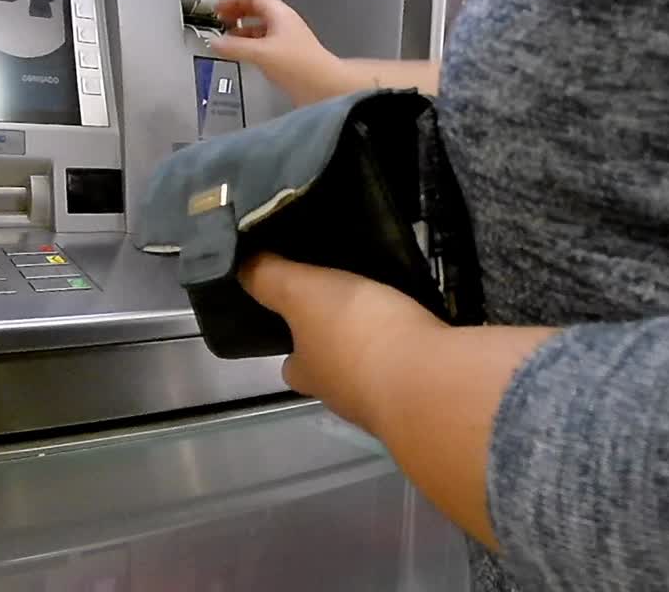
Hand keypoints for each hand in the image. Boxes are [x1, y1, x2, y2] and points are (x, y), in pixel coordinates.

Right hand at [209, 0, 344, 106]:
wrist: (325, 88)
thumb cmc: (296, 65)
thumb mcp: (261, 53)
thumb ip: (235, 47)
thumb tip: (213, 43)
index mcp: (280, 14)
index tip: (217, 9)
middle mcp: (285, 23)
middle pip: (258, 10)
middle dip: (238, 13)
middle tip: (220, 21)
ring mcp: (289, 39)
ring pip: (262, 28)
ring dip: (244, 31)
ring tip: (227, 40)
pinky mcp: (290, 56)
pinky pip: (266, 44)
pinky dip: (252, 45)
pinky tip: (244, 55)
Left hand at [239, 254, 448, 430]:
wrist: (428, 380)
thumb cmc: (356, 333)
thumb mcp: (302, 292)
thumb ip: (270, 278)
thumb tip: (240, 267)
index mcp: (309, 373)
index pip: (292, 365)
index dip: (294, 344)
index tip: (303, 317)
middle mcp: (343, 396)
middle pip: (335, 373)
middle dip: (343, 348)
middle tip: (356, 309)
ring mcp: (387, 402)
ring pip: (376, 374)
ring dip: (382, 353)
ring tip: (393, 313)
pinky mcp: (427, 398)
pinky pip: (415, 371)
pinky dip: (416, 356)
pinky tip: (424, 334)